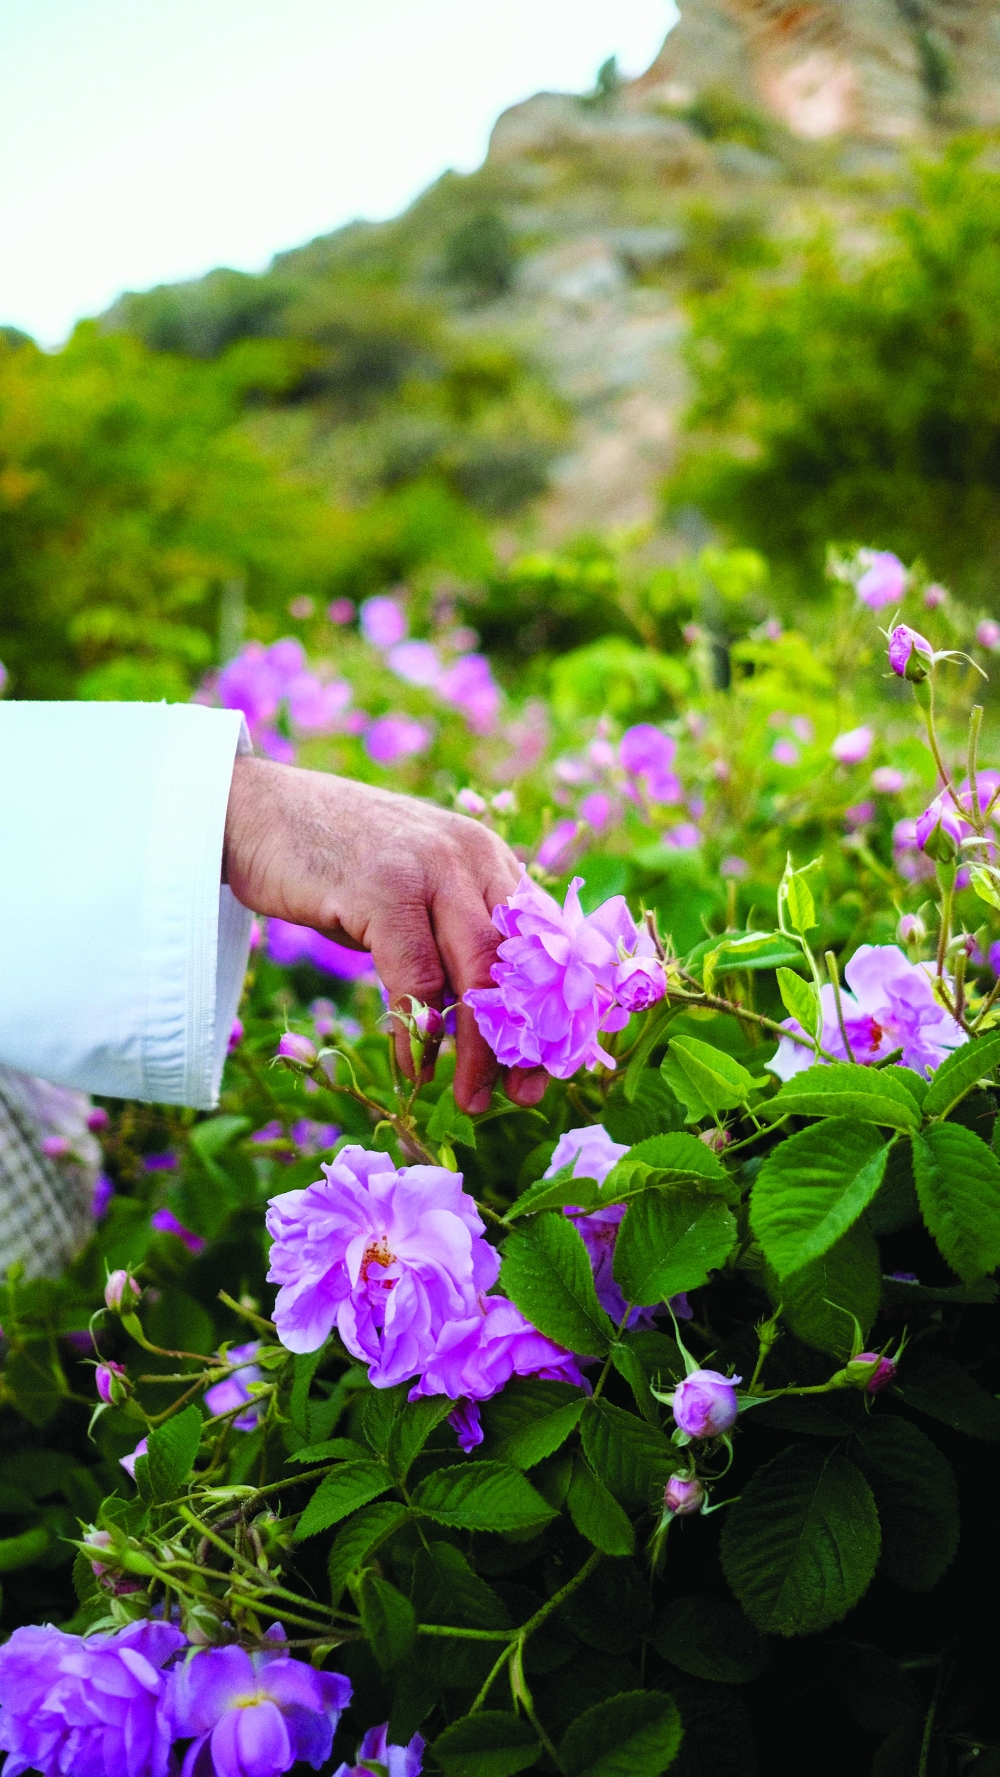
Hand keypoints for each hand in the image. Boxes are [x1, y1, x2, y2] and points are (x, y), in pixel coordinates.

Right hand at [223, 756, 547, 1112]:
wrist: (252, 809)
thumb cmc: (331, 859)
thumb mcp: (409, 886)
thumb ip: (447, 930)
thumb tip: (482, 1015)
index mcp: (484, 855)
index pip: (542, 936)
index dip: (552, 1005)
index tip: (550, 1063)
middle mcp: (468, 855)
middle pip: (517, 960)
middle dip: (525, 1036)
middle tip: (525, 1093)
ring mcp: (427, 867)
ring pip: (476, 972)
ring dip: (479, 1047)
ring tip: (474, 1097)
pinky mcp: (381, 889)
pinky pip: (415, 979)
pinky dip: (417, 1032)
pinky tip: (414, 1067)